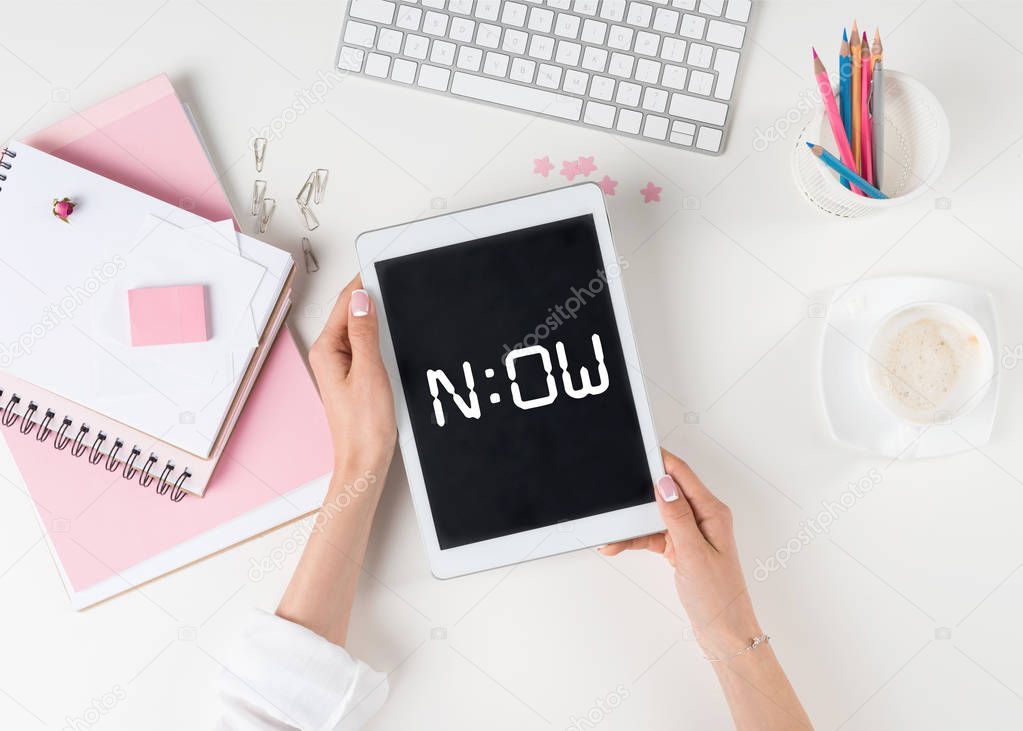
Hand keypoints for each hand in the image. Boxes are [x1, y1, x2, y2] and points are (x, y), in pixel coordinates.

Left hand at [309, 276, 396, 474]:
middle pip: (351, 314)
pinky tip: (392, 335)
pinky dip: (380, 336)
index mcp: (326, 351)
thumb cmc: (364, 427)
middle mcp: (329, 356)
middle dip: (371, 297)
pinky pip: (365, 346)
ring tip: (395, 303)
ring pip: (360, 329)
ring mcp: (341, 366)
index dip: (363, 283)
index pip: (344, 304)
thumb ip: (365, 333)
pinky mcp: (354, 376)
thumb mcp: (370, 372)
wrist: (365, 462)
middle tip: (393, 280)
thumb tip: (362, 299)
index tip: (381, 267)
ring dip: (377, 318)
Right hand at [600, 450, 760, 658]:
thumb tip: (663, 483)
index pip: (681, 475)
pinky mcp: (681, 548)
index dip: (659, 460)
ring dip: (632, 523)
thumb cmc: (718, 597)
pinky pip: (653, 535)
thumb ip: (677, 516)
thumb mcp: (693, 554)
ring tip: (611, 532)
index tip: (637, 449)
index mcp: (712, 512)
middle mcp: (702, 518)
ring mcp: (691, 533)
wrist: (724, 633)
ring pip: (655, 516)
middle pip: (664, 492)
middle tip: (615, 493)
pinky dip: (636, 539)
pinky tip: (618, 544)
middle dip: (637, 493)